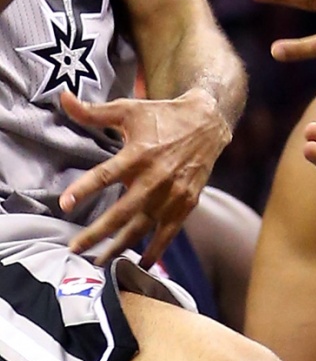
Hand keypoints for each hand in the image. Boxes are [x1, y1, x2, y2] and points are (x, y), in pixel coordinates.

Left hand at [59, 87, 230, 265]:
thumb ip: (93, 112)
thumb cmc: (162, 116)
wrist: (207, 123)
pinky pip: (168, 233)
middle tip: (74, 248)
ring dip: (119, 246)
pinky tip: (140, 263)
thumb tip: (63, 98)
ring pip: (142, 227)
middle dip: (96, 233)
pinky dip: (155, 250)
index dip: (84, 189)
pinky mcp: (185, 204)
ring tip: (99, 262)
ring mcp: (172, 194)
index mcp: (138, 154)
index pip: (106, 175)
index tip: (64, 204)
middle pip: (121, 212)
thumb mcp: (128, 109)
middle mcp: (155, 178)